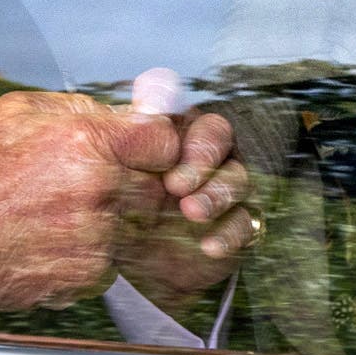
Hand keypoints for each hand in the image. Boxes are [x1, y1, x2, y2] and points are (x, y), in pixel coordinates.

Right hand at [0, 87, 178, 312]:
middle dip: (134, 183)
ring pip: (135, 225)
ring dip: (113, 219)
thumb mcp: (20, 112)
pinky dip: (92, 251)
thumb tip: (130, 107)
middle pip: (155, 186)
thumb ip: (83, 107)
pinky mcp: (88, 275)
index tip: (145, 150)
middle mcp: (100, 189)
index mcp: (88, 141)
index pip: (164, 140)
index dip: (157, 145)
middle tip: (93, 184)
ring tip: (64, 213)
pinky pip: (112, 259)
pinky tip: (55, 239)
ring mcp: (97, 237)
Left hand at [114, 67, 259, 314]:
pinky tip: (209, 246)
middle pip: (219, 137)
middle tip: (175, 185)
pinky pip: (246, 224)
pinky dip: (230, 234)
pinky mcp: (232, 228)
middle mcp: (202, 155)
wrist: (122, 261)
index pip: (191, 114)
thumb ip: (125, 132)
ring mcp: (221, 191)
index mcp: (172, 132)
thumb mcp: (109, 165)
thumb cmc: (113, 202)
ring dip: (217, 195)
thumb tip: (147, 93)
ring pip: (238, 179)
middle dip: (202, 157)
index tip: (169, 152)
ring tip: (191, 212)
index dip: (190, 132)